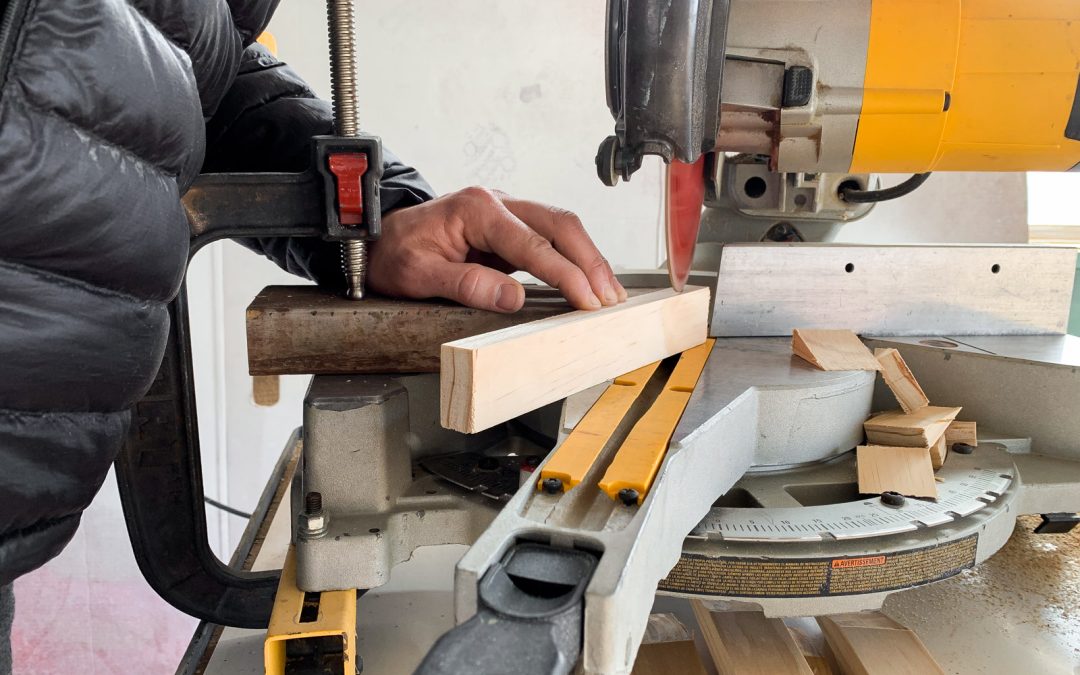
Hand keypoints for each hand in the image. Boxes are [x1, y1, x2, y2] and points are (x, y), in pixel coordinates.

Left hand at [368, 187, 627, 311]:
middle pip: (559, 224)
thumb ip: (466, 284)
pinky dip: (573, 259)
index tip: (586, 299)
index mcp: (477, 208)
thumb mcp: (419, 274)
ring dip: (588, 259)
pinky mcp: (509, 230)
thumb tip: (512, 298)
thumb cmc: (394, 253)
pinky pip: (550, 239)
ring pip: (561, 228)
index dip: (565, 273)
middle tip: (610, 297)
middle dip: (590, 261)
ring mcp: (506, 213)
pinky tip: (586, 282)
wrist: (377, 240)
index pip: (533, 243)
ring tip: (608, 293)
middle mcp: (497, 203)